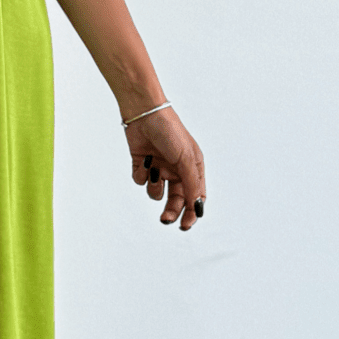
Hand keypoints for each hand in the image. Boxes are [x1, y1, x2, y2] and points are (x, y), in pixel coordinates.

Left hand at [124, 106, 205, 229]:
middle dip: (170, 211)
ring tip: (154, 173)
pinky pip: (141, 180)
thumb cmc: (171, 132)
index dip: (191, 213)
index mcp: (192, 168)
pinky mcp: (142, 165)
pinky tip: (144, 161)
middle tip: (164, 220)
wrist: (145, 113)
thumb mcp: (185, 159)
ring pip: (155, 193)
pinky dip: (141, 174)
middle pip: (175, 201)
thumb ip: (191, 185)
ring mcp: (159, 168)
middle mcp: (176, 170)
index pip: (195, 197)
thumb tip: (197, 208)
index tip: (185, 225)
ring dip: (154, 187)